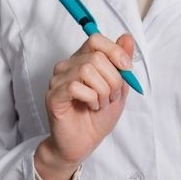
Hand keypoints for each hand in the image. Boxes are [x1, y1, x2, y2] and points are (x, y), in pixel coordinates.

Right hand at [34, 33, 135, 179]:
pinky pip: (75, 87)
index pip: (95, 39)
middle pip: (96, 57)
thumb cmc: (99, 116)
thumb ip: (121, 63)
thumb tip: (127, 37)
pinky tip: (91, 107)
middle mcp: (67, 66)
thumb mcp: (119, 88)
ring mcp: (57, 80)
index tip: (126, 69)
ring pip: (87, 70)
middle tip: (111, 97)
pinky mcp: (53, 96)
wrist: (84, 142)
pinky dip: (91, 98)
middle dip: (113, 80)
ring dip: (103, 91)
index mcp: (83, 60)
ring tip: (100, 104)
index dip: (115, 51)